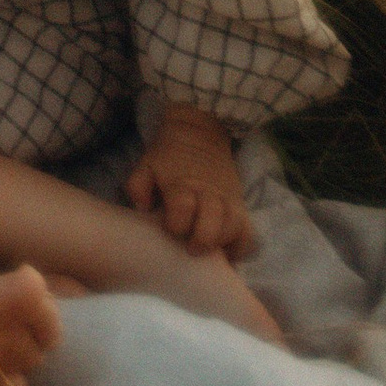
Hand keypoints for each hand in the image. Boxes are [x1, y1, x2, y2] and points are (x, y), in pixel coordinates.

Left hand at [125, 106, 256, 258]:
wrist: (199, 133)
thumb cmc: (169, 155)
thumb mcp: (147, 164)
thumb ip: (138, 186)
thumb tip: (142, 209)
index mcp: (181, 184)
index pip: (182, 209)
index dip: (174, 225)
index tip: (168, 227)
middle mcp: (208, 193)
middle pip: (211, 225)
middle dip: (201, 242)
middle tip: (190, 248)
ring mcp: (227, 200)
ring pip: (234, 229)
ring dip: (221, 244)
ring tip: (209, 249)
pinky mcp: (240, 205)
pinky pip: (248, 232)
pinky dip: (240, 247)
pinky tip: (227, 252)